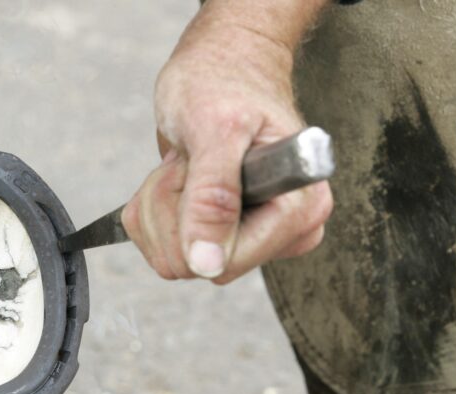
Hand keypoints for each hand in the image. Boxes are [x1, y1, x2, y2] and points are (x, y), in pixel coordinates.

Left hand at [123, 1, 332, 283]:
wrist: (215, 66)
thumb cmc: (222, 83)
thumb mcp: (214, 132)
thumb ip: (212, 200)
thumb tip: (208, 264)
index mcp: (300, 208)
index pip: (227, 261)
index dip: (194, 220)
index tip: (201, 167)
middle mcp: (284, 230)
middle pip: (196, 264)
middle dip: (174, 209)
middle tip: (192, 160)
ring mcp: (252, 235)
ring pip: (175, 259)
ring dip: (163, 204)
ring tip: (188, 161)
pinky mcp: (222, 235)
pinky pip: (164, 248)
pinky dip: (155, 209)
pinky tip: (181, 173)